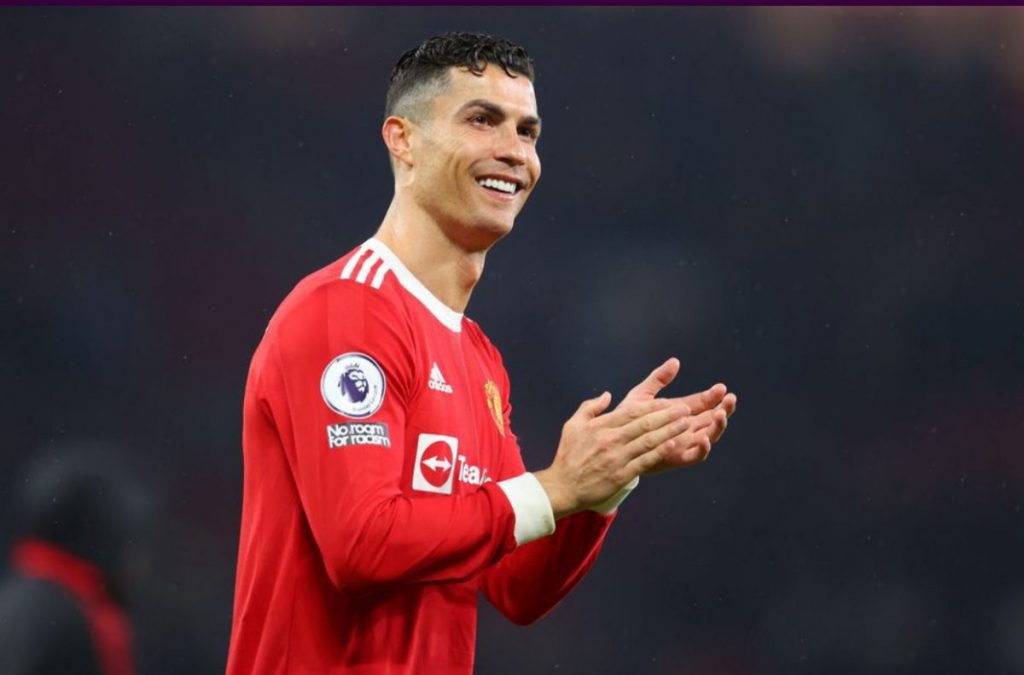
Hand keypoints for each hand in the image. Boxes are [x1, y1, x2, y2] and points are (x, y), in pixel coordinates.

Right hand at [534, 393, 690, 517]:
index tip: (668, 402)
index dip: (652, 406)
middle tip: (685, 409)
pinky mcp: (621, 475)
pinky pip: (644, 461)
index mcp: (600, 426)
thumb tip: (608, 395)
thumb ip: (589, 407)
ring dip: (669, 431)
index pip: (631, 412)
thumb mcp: (572, 425)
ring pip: (648, 441)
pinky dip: (659, 452)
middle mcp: (610, 440)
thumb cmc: (568, 455)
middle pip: (644, 424)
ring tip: (686, 424)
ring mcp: (616, 458)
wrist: (563, 487)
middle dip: (667, 415)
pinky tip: (673, 445)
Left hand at [620, 358, 737, 473]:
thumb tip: (675, 361)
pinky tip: (705, 438)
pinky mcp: (677, 458)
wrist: (616, 446)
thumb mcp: (642, 396)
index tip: (721, 387)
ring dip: (718, 426)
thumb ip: (658, 379)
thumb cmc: (628, 420)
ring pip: (709, 436)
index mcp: (680, 413)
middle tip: (731, 398)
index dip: (713, 396)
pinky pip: (695, 456)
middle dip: (724, 409)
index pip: (702, 403)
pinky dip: (703, 449)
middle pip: (712, 419)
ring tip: (721, 414)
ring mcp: (683, 444)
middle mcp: (686, 429)